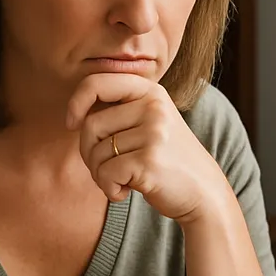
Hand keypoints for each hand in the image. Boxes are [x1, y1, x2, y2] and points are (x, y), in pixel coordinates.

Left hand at [66, 73, 228, 223]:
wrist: (204, 192)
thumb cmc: (168, 161)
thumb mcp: (151, 124)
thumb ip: (121, 112)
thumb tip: (74, 114)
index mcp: (152, 93)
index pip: (97, 83)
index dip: (76, 103)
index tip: (71, 123)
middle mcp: (153, 107)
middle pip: (90, 125)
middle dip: (89, 153)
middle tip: (108, 168)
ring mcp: (154, 133)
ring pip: (95, 153)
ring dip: (101, 175)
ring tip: (123, 180)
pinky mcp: (149, 160)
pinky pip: (105, 174)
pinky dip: (110, 189)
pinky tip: (126, 191)